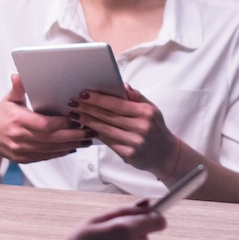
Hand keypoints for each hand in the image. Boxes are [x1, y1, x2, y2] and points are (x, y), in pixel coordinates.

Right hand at [0, 74, 91, 165]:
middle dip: (73, 136)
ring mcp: (22, 150)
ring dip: (71, 145)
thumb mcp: (8, 100)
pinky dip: (61, 152)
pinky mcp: (24, 159)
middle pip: (52, 139)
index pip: (45, 124)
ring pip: (52, 150)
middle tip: (89, 131)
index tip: (77, 118)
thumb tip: (18, 75)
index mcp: (17, 120)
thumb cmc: (0, 116)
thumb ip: (17, 88)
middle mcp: (20, 137)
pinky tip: (72, 147)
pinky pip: (46, 157)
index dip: (63, 123)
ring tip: (86, 139)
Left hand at [69, 88, 185, 177]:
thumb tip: (122, 85)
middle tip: (73, 102)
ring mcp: (135, 142)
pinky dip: (95, 133)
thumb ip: (136, 97)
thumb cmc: (155, 127)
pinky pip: (108, 141)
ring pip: (105, 129)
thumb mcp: (152, 109)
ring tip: (74, 114)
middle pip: (108, 116)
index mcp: (146, 112)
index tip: (83, 94)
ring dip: (87, 121)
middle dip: (88, 108)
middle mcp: (141, 127)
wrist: (165, 154)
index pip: (117, 104)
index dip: (98, 99)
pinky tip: (86, 127)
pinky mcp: (128, 155)